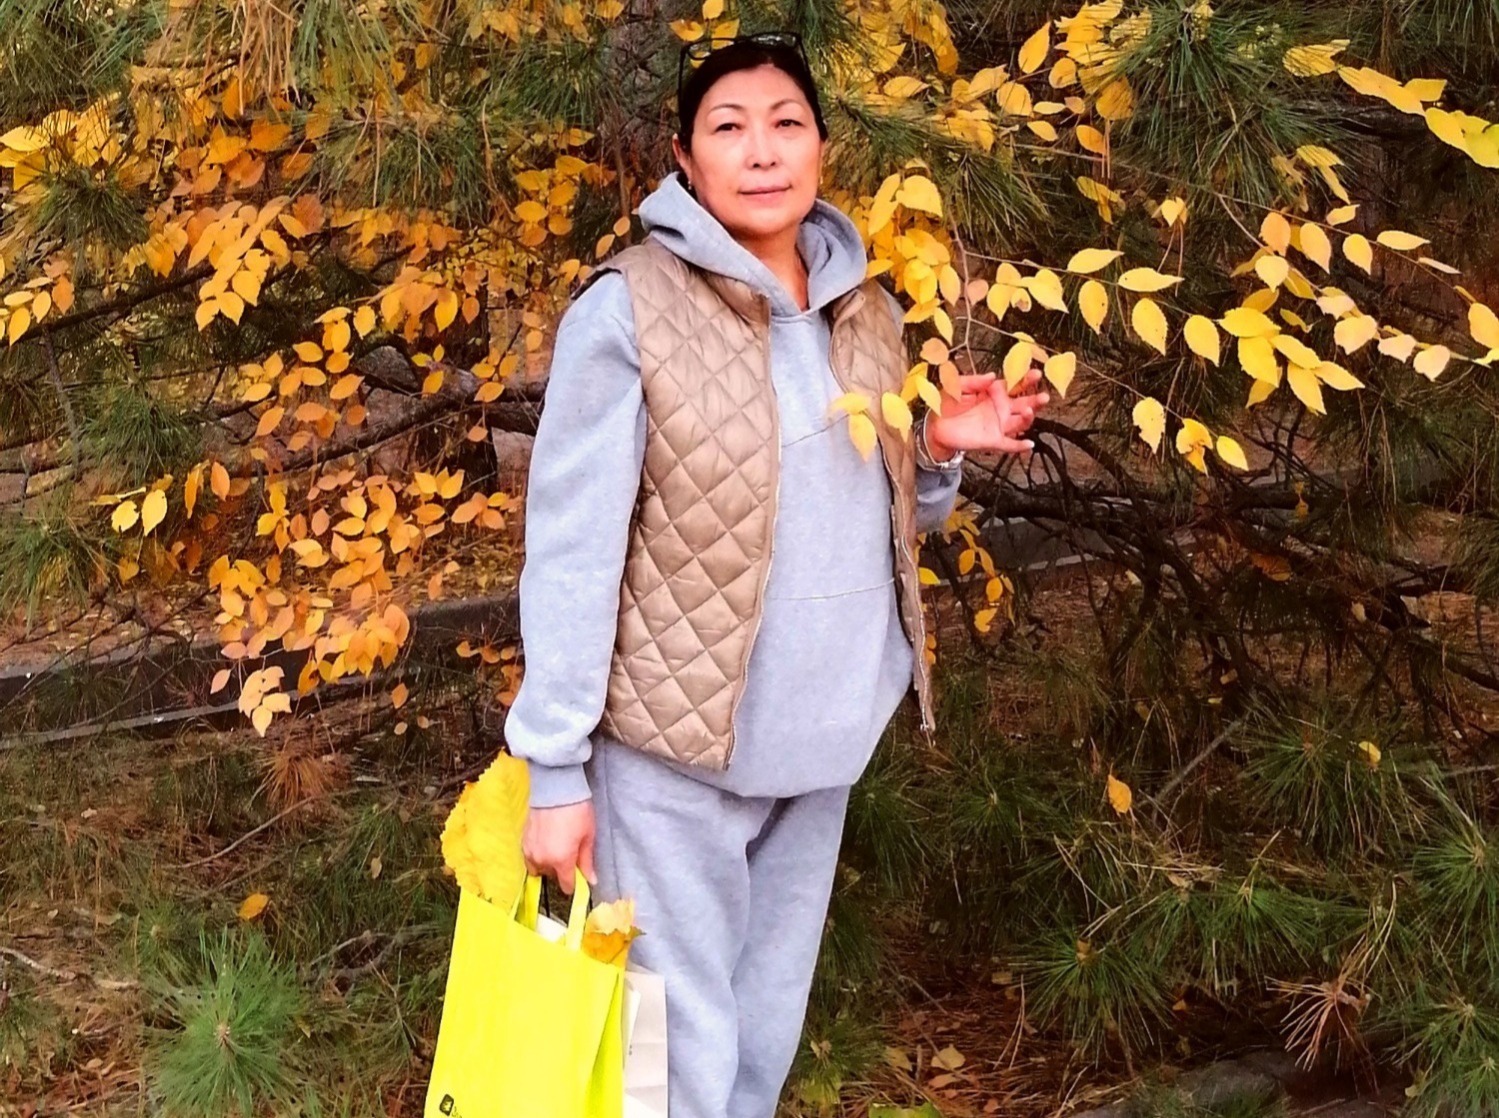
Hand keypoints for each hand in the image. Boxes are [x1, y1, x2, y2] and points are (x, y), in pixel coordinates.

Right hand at [522, 801, 596, 894]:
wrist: (556, 788)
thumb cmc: (576, 811)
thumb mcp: (587, 836)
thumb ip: (586, 861)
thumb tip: (591, 880)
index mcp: (560, 860)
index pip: (566, 885)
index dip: (574, 883)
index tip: (578, 877)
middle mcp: (542, 859)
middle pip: (552, 877)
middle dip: (561, 871)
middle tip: (570, 854)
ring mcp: (530, 850)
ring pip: (538, 869)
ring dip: (547, 865)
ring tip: (557, 848)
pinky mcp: (523, 840)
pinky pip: (529, 858)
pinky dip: (537, 856)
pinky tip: (546, 843)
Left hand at [926, 371, 1049, 457]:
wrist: (935, 427)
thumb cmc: (947, 404)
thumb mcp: (958, 385)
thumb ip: (974, 380)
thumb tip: (992, 376)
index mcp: (995, 392)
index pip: (1015, 385)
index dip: (1027, 379)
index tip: (1036, 374)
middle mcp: (1001, 408)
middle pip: (1024, 403)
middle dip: (1036, 399)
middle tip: (1043, 396)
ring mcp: (999, 425)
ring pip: (1020, 422)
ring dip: (1028, 417)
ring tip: (1028, 411)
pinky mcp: (993, 440)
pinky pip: (1009, 444)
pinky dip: (1020, 445)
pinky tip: (1028, 443)